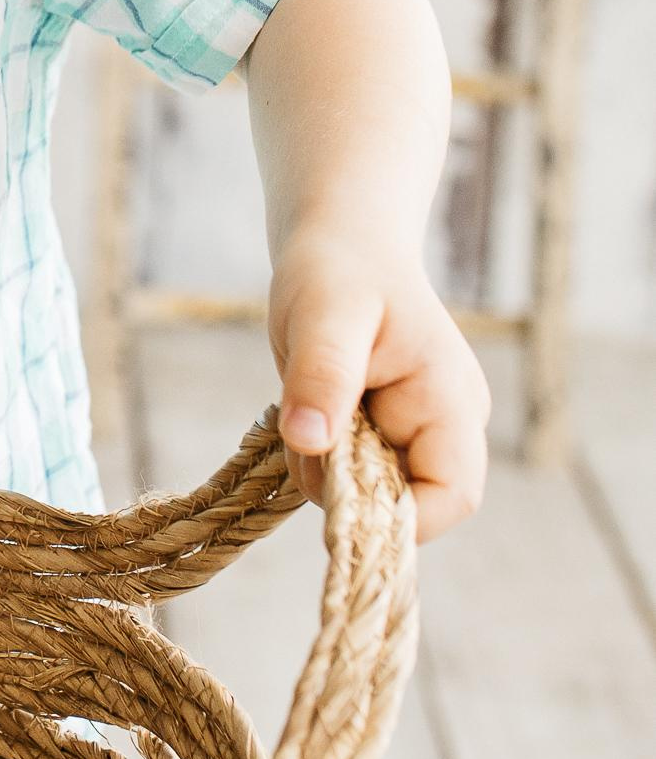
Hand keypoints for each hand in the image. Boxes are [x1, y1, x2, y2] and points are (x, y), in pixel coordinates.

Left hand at [266, 225, 488, 542]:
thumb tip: (310, 442)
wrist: (340, 243)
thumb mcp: (323, 315)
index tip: (334, 488)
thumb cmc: (338, 270)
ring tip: (308, 402)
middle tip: (306, 423)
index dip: (398, 515)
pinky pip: (355, 471)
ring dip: (326, 466)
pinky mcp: (389, 431)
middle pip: (407, 502)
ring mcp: (421, 429)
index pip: (453, 497)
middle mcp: (449, 424)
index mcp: (451, 401)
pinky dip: (323, 453)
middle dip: (347, 484)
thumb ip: (322, 376)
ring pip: (372, 491)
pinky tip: (314, 407)